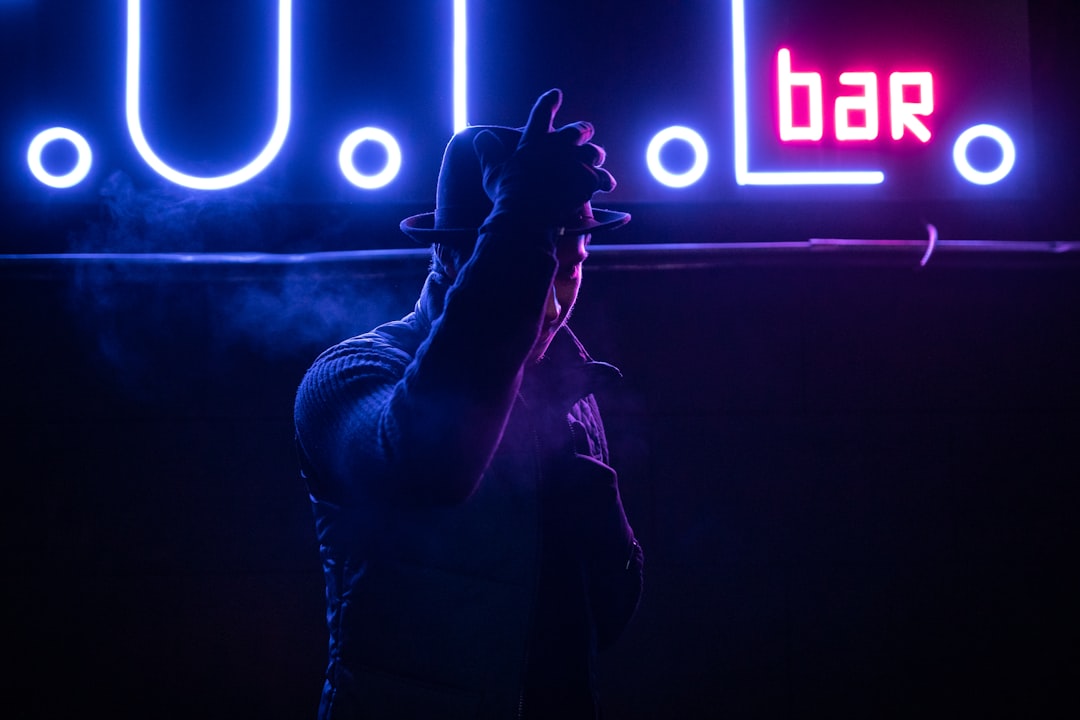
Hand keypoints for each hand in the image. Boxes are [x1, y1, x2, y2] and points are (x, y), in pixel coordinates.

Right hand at [473, 89, 615, 227]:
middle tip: (585, 132)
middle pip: (577, 131)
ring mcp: (575, 163)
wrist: (527, 217)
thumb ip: (489, 152)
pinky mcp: (588, 181)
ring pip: (594, 152)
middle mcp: (558, 147)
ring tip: (597, 158)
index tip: (556, 94)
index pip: (542, 113)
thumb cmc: (508, 195)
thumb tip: (481, 137)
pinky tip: (607, 184)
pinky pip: (602, 178)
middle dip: (582, 131)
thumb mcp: (492, 172)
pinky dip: (604, 180)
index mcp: (534, 142)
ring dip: (595, 154)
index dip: (549, 102)